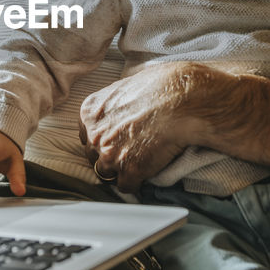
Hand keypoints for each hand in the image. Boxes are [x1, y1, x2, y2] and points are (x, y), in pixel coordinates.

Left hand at [78, 62, 269, 191]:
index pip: (87, 135)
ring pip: (106, 173)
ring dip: (120, 171)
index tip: (114, 141)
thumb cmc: (162, 86)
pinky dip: (137, 182)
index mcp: (90, 111)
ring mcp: (110, 155)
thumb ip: (117, 98)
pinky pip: (126, 186)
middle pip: (93, 155)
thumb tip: (124, 100)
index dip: (103, 139)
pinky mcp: (129, 171)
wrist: (182, 100)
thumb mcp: (129, 82)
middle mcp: (95, 134)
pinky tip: (147, 172)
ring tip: (138, 164)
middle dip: (108, 156)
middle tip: (128, 153)